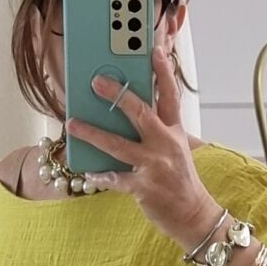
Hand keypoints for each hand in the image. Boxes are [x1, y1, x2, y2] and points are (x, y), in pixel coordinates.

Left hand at [66, 50, 219, 251]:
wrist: (193, 215)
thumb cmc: (181, 181)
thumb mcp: (176, 150)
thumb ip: (157, 131)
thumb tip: (126, 114)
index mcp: (175, 132)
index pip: (171, 95)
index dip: (163, 71)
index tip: (153, 50)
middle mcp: (165, 144)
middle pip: (140, 112)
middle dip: (117, 95)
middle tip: (96, 82)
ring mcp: (154, 166)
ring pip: (118, 145)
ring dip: (93, 133)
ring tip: (73, 123)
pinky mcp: (143, 187)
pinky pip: (115, 178)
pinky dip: (99, 175)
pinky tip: (87, 170)